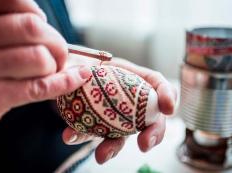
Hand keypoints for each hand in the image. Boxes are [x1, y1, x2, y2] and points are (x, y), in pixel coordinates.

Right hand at [0, 0, 91, 141]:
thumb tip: (44, 27)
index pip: (14, 1)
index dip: (35, 13)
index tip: (39, 26)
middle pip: (31, 28)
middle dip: (55, 42)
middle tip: (56, 53)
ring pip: (38, 57)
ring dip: (55, 64)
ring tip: (50, 70)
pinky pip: (39, 86)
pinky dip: (65, 82)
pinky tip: (78, 77)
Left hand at [62, 57, 176, 163]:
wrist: (63, 72)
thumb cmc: (81, 60)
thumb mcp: (87, 55)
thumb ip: (87, 63)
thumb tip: (81, 72)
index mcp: (132, 77)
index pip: (157, 83)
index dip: (168, 95)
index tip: (168, 108)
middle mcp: (128, 100)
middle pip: (150, 117)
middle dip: (153, 133)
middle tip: (145, 144)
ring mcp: (113, 116)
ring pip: (122, 135)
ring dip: (113, 147)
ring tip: (101, 156)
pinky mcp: (95, 125)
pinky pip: (91, 134)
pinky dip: (80, 137)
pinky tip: (69, 136)